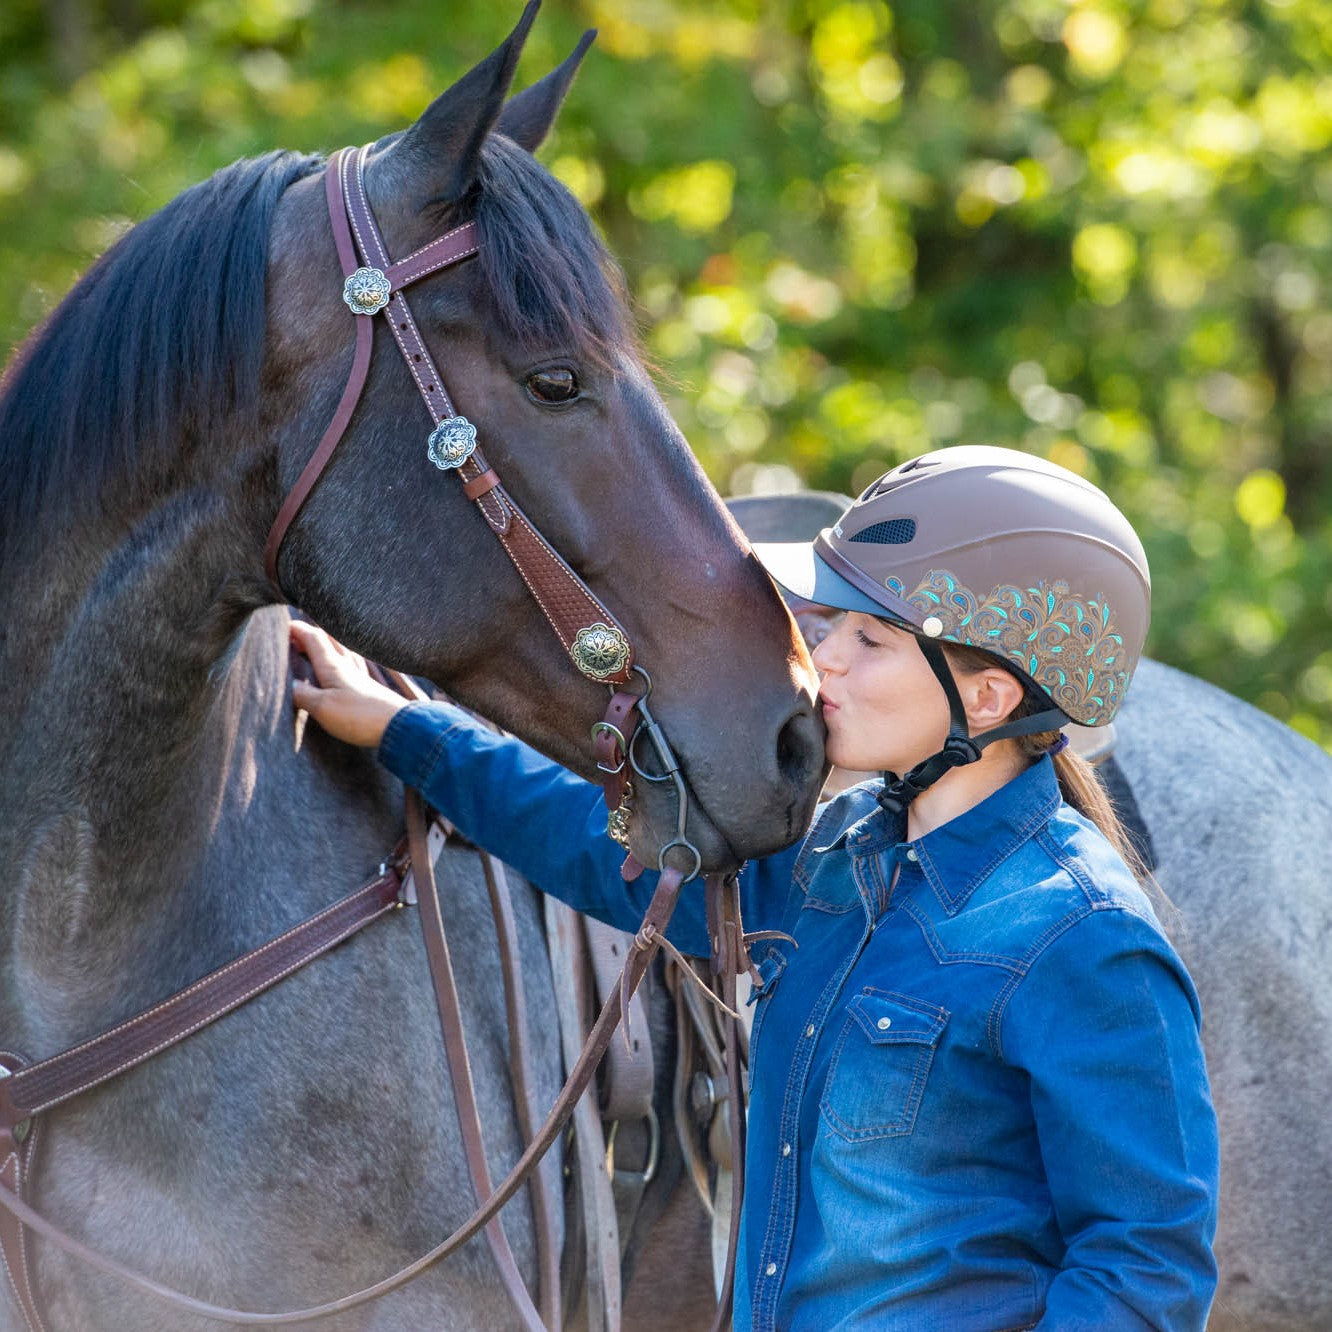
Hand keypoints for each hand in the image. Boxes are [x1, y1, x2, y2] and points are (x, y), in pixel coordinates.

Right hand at [289, 620, 406, 748]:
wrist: (399, 727)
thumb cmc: (359, 716)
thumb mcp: (323, 707)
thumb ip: (303, 695)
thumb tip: (288, 685)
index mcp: (333, 666)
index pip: (314, 638)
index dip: (298, 630)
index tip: (282, 626)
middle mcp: (348, 666)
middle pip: (329, 640)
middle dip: (311, 634)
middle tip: (295, 636)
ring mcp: (361, 676)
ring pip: (342, 651)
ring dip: (327, 644)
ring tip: (316, 646)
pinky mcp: (369, 688)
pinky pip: (353, 664)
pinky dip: (342, 659)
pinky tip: (345, 666)